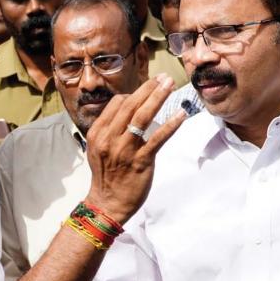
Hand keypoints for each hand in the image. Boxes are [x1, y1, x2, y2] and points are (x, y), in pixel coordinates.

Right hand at [84, 75, 184, 224]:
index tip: (149, 88)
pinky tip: (181, 114)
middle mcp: (110, 138)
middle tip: (164, 77)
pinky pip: (157, 138)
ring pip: (143, 117)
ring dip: (158, 97)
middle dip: (149, 88)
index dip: (134, 93)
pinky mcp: (141, 161)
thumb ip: (110, 128)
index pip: (117, 104)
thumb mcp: (99, 148)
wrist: (107, 203)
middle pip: (130, 105)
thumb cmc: (106, 175)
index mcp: (98, 133)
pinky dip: (170, 124)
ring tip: (170, 85)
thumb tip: (128, 108)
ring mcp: (125, 150)